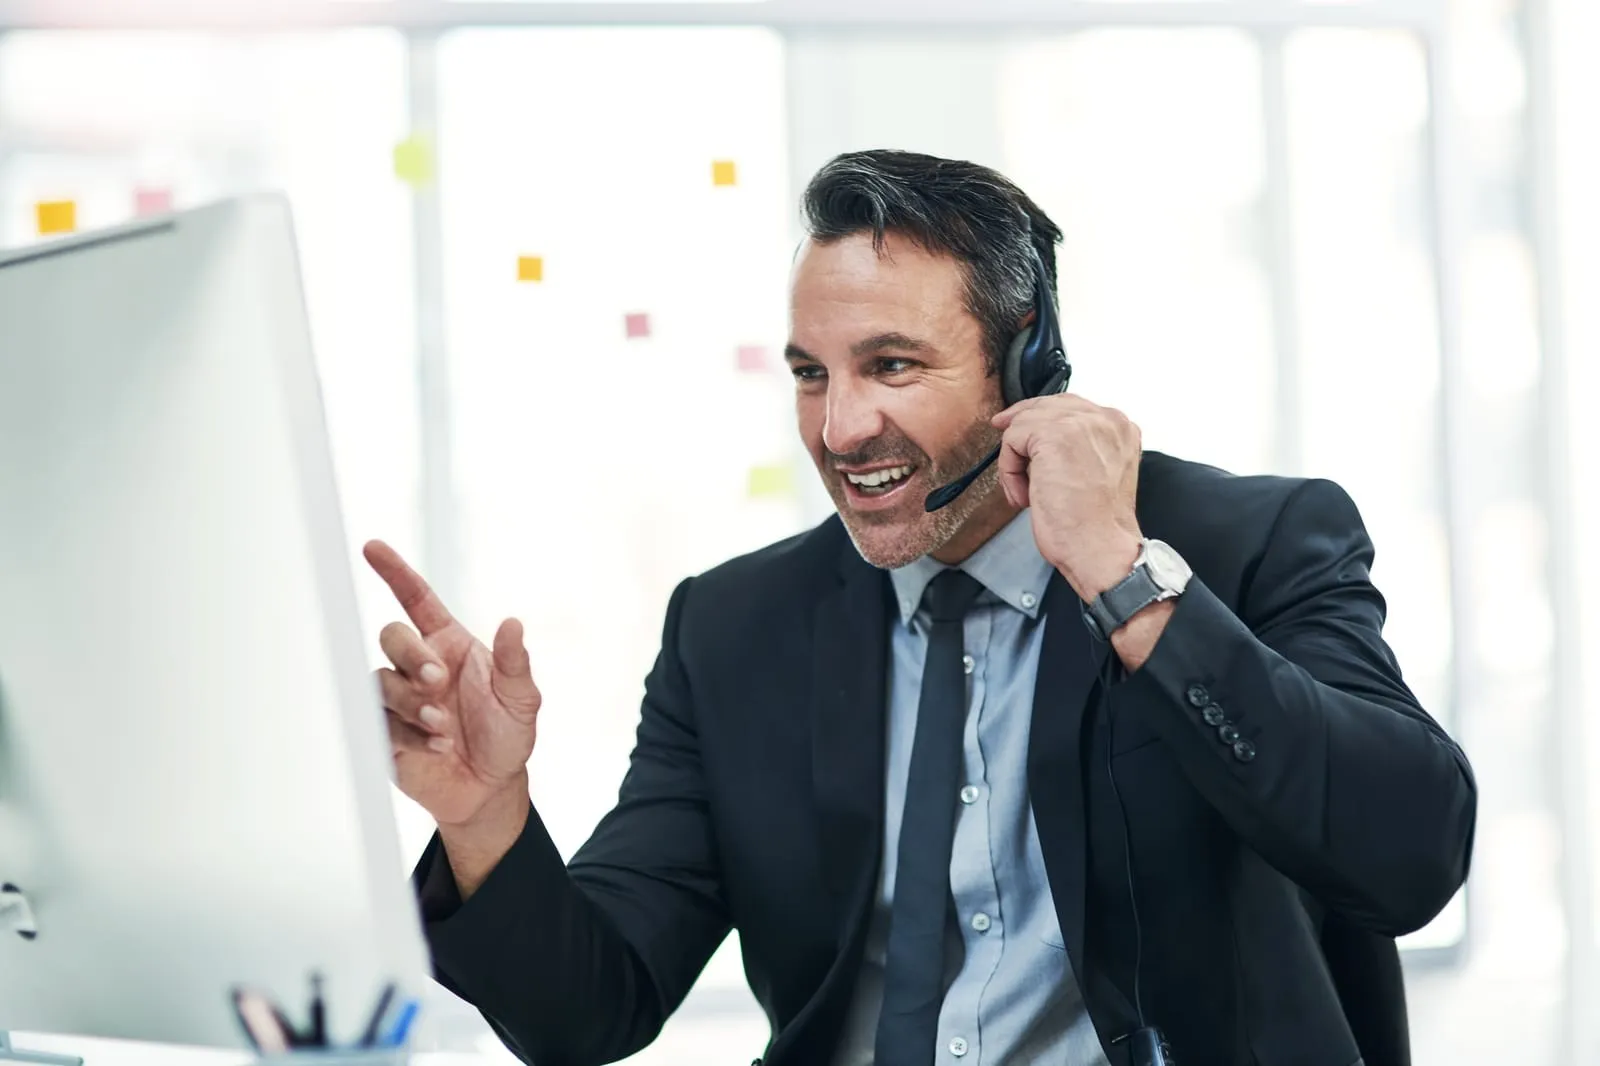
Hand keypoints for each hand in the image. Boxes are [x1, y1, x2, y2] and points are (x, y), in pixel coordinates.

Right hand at [364, 540, 539, 828]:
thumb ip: (514, 663)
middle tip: (436, 680)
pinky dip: (408, 733)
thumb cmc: (506, 736)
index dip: (395, 573)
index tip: (372, 548)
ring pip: (382, 680)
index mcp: (449, 645)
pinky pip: (380, 722)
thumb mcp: (522, 699)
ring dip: (412, 701)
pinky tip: (436, 745)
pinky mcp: (385, 732)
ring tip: (443, 726)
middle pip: (392, 637)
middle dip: (410, 654)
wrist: (490, 787)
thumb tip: (513, 623)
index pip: (416, 600)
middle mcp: (420, 665)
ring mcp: (400, 698)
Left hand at [992, 394, 1143, 600]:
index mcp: (1120, 427)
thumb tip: (1037, 441)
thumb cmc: (1096, 525)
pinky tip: (1024, 495)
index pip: (1072, 406)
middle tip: (1002, 437)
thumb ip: (1080, 449)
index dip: (1040, 417)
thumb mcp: (1097, 473)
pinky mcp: (1053, 434)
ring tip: (1026, 492)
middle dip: (1020, 424)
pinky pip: (1012, 439)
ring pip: (1026, 422)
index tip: (1016, 427)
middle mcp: (1106, 418)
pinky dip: (1009, 470)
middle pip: (1048, 404)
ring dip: (1016, 460)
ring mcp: (1080, 423)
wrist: (1100, 548)